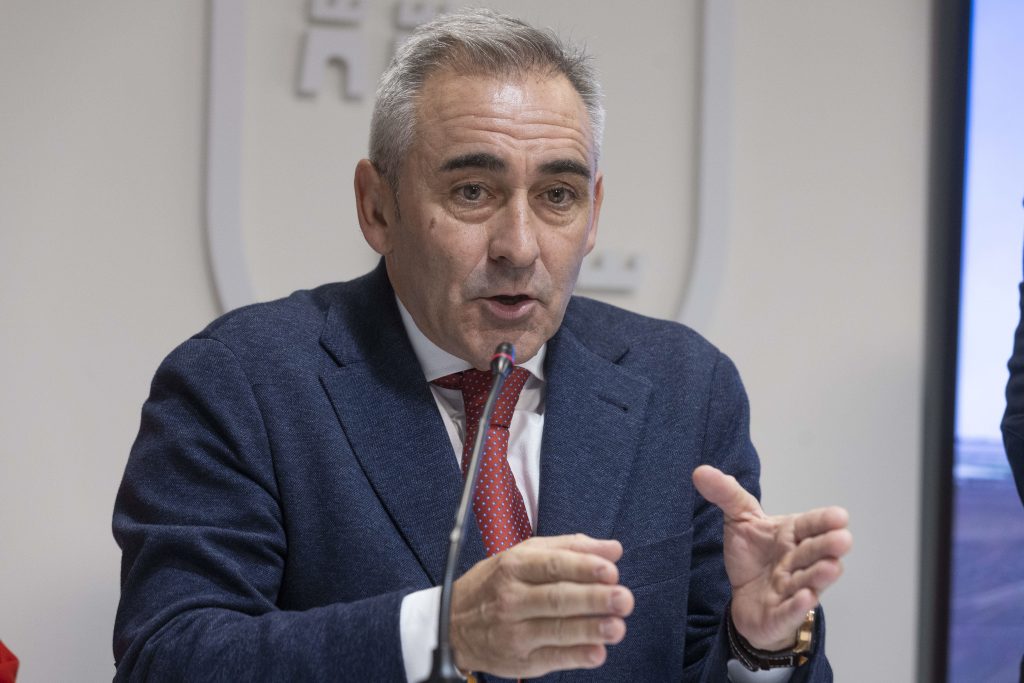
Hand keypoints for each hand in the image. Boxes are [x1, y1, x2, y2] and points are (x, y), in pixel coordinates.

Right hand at [449, 534, 633, 676]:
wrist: (452, 624)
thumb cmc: (497, 584)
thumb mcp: (525, 555)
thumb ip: (570, 549)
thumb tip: (613, 549)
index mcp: (514, 566)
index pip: (552, 565)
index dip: (583, 568)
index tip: (610, 570)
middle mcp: (511, 598)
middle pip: (556, 598)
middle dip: (593, 599)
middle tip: (623, 599)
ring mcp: (514, 632)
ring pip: (556, 629)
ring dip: (590, 629)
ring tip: (617, 627)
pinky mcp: (519, 660)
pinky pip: (552, 658)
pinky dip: (576, 656)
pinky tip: (597, 652)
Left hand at [692, 465, 851, 649]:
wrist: (743, 598)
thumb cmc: (752, 556)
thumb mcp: (739, 521)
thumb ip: (725, 494)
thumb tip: (701, 471)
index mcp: (791, 535)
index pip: (810, 525)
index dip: (825, 521)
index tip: (839, 516)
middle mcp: (797, 561)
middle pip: (814, 552)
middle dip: (828, 546)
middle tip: (842, 539)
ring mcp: (792, 589)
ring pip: (809, 581)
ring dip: (819, 575)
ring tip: (831, 567)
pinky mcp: (781, 614)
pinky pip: (791, 610)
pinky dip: (798, 605)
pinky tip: (806, 597)